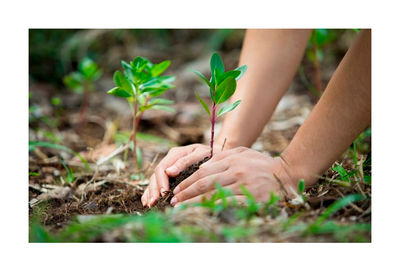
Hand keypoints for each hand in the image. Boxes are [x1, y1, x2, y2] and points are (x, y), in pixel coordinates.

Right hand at [141, 143, 220, 207]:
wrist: (216, 154)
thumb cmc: (210, 154)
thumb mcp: (200, 154)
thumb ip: (185, 161)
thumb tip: (169, 172)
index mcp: (175, 154)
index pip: (162, 168)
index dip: (161, 181)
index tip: (163, 193)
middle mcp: (169, 161)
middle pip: (156, 175)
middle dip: (154, 190)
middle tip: (154, 202)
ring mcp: (168, 168)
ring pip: (154, 180)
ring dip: (150, 192)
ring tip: (149, 205)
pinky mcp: (169, 176)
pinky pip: (157, 184)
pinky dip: (151, 192)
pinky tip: (147, 202)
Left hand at [170, 147, 295, 205]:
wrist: (288, 173)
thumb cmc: (263, 164)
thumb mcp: (243, 152)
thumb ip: (223, 157)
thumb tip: (202, 165)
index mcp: (231, 159)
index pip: (203, 171)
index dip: (187, 182)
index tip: (176, 190)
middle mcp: (235, 170)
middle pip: (204, 182)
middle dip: (185, 193)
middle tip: (173, 201)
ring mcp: (243, 184)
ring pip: (212, 194)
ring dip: (194, 203)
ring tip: (181, 209)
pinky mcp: (251, 197)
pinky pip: (227, 204)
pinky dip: (212, 208)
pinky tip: (202, 213)